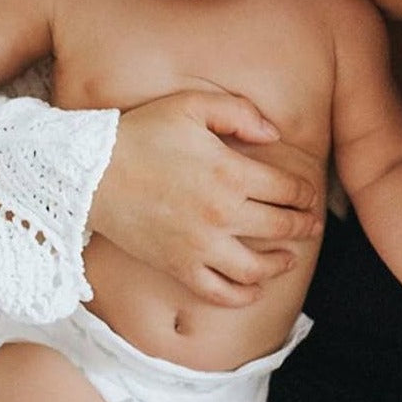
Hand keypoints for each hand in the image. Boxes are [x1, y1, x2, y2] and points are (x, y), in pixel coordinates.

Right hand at [88, 91, 322, 306]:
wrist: (90, 173)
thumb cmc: (141, 133)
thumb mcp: (190, 106)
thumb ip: (239, 113)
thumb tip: (275, 133)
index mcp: (231, 172)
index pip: (288, 189)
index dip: (305, 193)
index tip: (309, 195)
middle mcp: (223, 214)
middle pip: (281, 227)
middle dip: (304, 226)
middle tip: (311, 224)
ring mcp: (201, 245)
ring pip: (257, 267)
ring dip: (281, 264)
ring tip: (289, 258)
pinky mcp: (179, 267)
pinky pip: (219, 292)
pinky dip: (243, 295)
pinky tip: (254, 289)